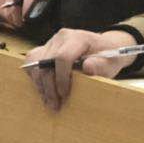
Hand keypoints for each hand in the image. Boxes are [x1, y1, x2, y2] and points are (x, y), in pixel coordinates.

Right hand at [22, 28, 138, 110]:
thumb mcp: (111, 63)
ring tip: (49, 100)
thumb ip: (101, 66)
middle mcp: (62, 37)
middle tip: (55, 105)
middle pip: (45, 62)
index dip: (61, 78)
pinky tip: (44, 90)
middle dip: (49, 87)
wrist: (104, 48)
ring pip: (34, 62)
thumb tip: (88, 68)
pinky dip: (35, 77)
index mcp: (78, 38)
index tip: (65, 95)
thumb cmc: (108, 57)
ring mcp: (51, 42)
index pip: (62, 57)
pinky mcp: (45, 48)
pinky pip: (32, 61)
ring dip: (39, 84)